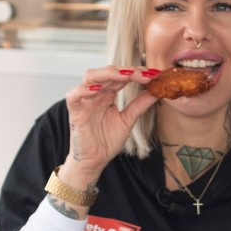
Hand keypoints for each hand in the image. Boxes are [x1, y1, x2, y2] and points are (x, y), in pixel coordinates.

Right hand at [62, 66, 160, 181]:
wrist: (95, 160)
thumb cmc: (107, 140)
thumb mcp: (128, 119)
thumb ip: (140, 104)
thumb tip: (157, 90)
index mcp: (107, 94)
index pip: (120, 76)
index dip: (136, 73)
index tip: (153, 74)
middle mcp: (95, 94)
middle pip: (106, 72)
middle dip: (125, 70)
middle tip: (143, 73)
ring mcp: (84, 101)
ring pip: (90, 78)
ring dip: (108, 74)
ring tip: (126, 75)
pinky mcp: (75, 112)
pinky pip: (74, 96)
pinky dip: (83, 90)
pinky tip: (98, 89)